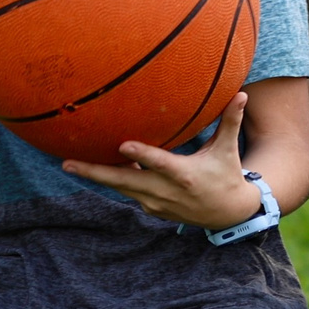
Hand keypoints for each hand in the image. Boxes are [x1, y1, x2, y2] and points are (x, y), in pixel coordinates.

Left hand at [63, 92, 263, 229]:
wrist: (228, 214)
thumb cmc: (227, 175)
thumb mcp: (228, 150)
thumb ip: (230, 122)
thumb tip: (241, 93)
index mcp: (184, 174)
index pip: (158, 163)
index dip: (140, 155)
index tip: (121, 145)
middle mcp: (165, 191)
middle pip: (124, 180)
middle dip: (94, 172)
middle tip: (67, 164)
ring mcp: (156, 202)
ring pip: (121, 187)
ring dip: (98, 175)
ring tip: (72, 163)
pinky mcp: (151, 209)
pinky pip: (129, 192)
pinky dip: (116, 181)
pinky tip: (102, 167)